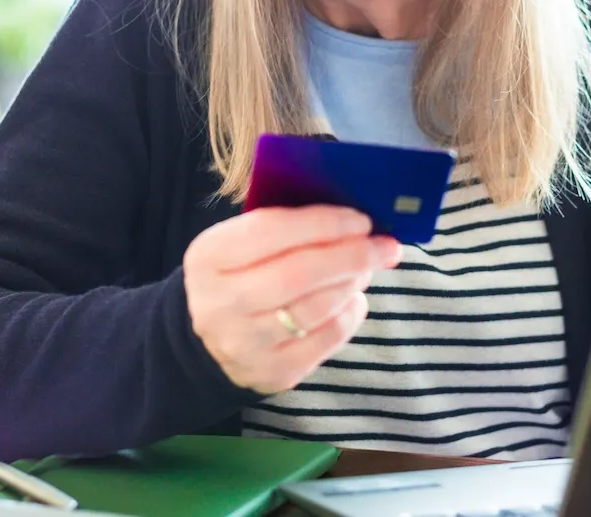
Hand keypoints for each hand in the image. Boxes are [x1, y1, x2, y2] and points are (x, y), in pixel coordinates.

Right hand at [183, 205, 402, 393]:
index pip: (271, 231)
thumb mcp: (239, 245)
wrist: (206, 343)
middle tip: (384, 246)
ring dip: (351, 283)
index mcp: (209, 257)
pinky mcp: (273, 372)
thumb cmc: (238, 277)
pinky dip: (349, 314)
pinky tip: (352, 299)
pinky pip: (326, 339)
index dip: (323, 223)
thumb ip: (283, 227)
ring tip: (366, 268)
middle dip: (351, 256)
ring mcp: (245, 343)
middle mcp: (221, 302)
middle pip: (299, 274)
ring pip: (316, 308)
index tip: (361, 219)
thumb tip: (350, 218)